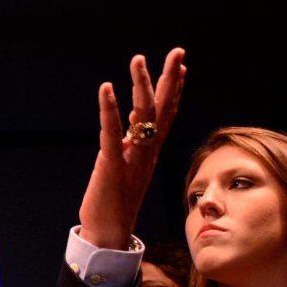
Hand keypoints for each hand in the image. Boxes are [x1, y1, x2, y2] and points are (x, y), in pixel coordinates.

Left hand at [77, 48, 185, 248]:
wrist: (109, 236)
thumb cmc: (114, 205)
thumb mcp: (126, 171)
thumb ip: (130, 149)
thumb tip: (131, 128)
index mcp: (149, 154)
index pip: (167, 117)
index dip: (175, 91)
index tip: (181, 67)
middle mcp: (145, 153)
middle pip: (163, 109)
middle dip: (169, 78)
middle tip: (177, 50)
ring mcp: (131, 158)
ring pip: (142, 115)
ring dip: (141, 84)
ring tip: (139, 58)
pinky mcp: (112, 165)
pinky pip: (111, 132)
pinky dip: (109, 108)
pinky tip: (106, 88)